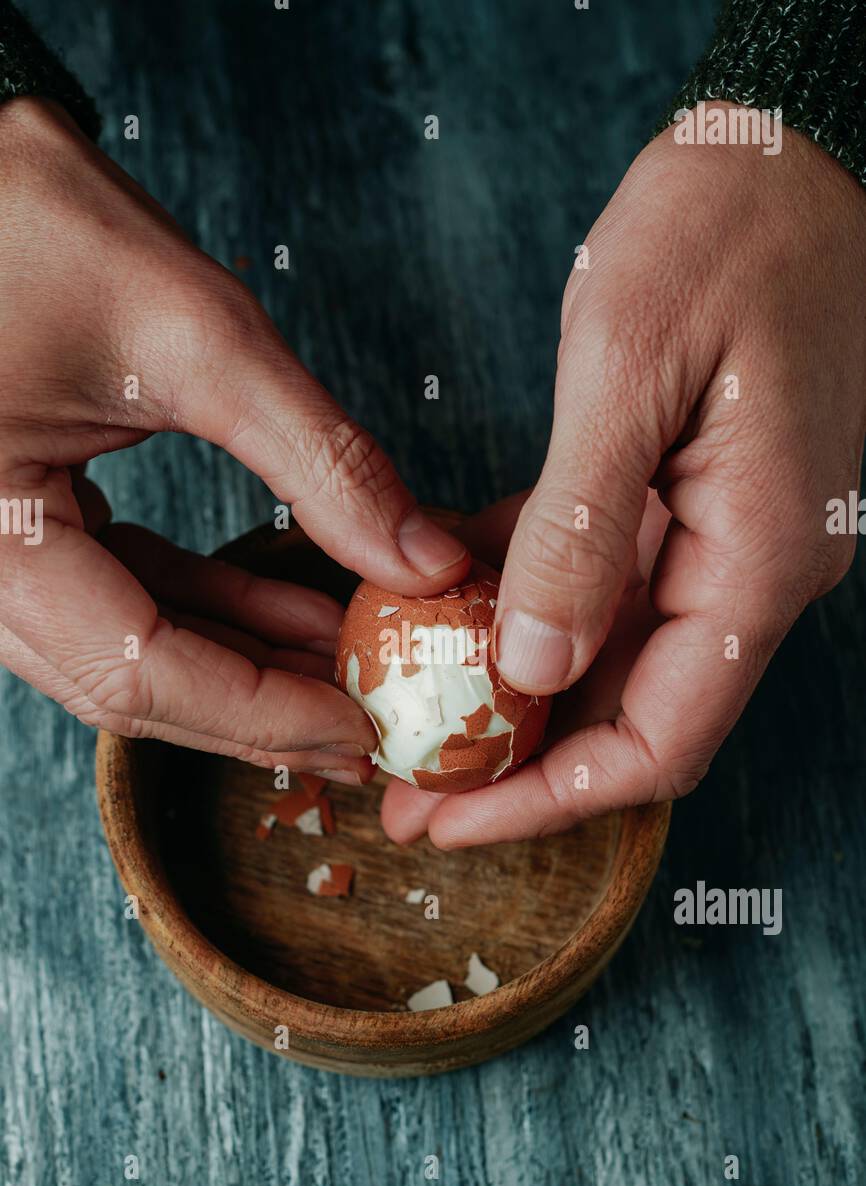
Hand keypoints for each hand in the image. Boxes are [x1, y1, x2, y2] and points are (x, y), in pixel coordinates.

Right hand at [0, 98, 467, 775]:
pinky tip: (295, 610)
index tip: (365, 727)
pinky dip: (209, 610)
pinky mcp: (23, 527)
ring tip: (351, 663)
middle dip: (260, 708)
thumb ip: (319, 460)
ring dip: (243, 664)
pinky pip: (123, 596)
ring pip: (132, 652)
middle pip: (134, 685)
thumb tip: (425, 560)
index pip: (138, 671)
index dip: (261, 713)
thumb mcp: (198, 338)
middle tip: (371, 724)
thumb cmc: (42, 222)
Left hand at [383, 108, 865, 844]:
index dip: (549, 798)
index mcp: (757, 560)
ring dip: (513, 694)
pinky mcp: (689, 502)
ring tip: (408, 716)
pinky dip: (526, 602)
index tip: (448, 815)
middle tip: (406, 789)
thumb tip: (528, 669)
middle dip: (517, 765)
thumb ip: (581, 533)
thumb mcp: (631, 370)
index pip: (659, 739)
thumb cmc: (725, 230)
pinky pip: (602, 583)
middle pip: (631, 716)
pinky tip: (444, 607)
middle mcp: (751, 571)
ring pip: (610, 657)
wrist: (788, 152)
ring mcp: (723, 540)